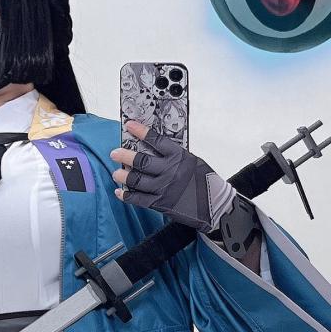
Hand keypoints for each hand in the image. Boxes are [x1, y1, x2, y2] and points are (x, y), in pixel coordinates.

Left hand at [110, 119, 235, 233]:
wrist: (215, 205)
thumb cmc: (206, 182)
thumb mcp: (193, 162)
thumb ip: (175, 157)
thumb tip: (154, 151)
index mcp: (179, 157)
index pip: (156, 140)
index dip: (141, 132)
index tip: (130, 125)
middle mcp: (170, 171)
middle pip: (141, 161)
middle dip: (125, 156)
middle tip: (115, 153)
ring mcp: (164, 188)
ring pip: (137, 180)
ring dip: (123, 176)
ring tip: (116, 173)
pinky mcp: (160, 204)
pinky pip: (138, 199)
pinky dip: (127, 195)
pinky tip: (120, 191)